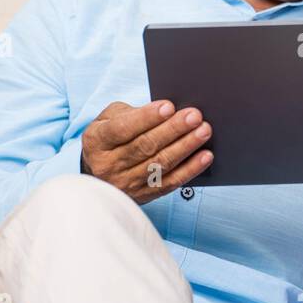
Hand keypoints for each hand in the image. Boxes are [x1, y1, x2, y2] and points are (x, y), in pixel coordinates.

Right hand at [80, 100, 213, 203]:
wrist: (99, 172)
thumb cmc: (111, 137)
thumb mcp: (108, 119)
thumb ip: (131, 113)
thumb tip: (165, 111)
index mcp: (96, 142)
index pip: (122, 129)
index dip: (146, 117)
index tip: (169, 106)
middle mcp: (108, 165)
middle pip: (144, 146)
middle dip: (173, 130)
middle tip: (195, 116)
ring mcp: (125, 183)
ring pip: (159, 164)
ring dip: (185, 147)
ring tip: (204, 131)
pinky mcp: (143, 195)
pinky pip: (170, 183)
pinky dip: (190, 170)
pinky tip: (205, 156)